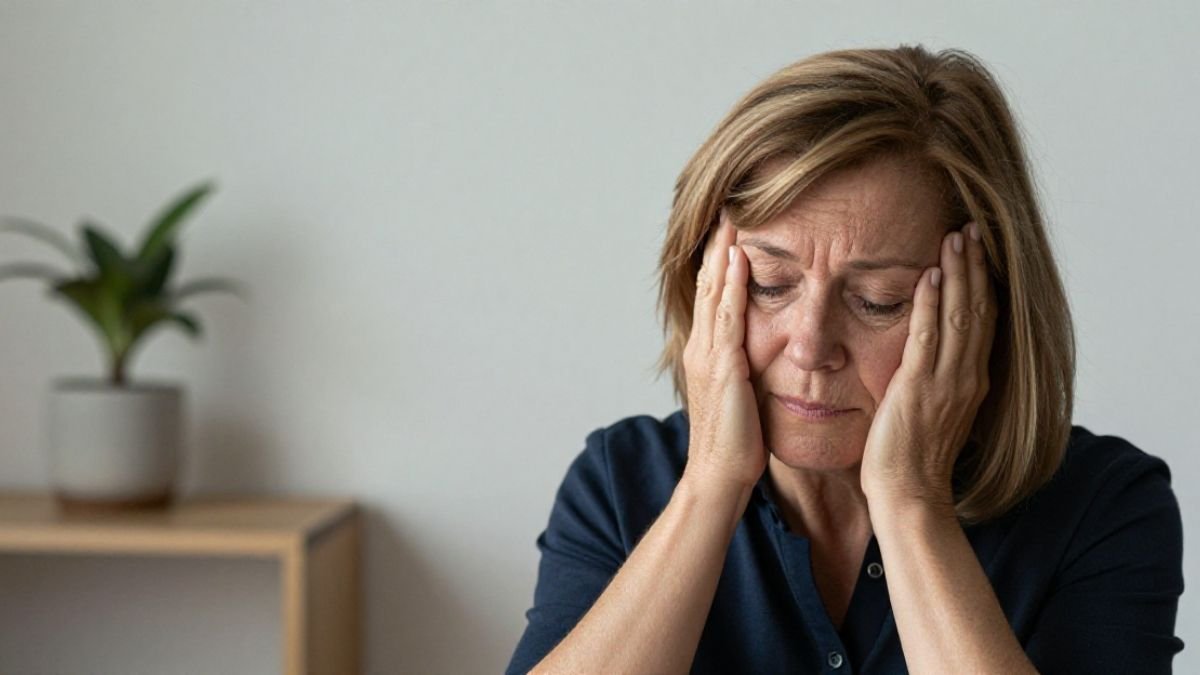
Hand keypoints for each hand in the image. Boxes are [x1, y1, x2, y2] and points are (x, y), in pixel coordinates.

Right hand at [682, 209, 766, 492]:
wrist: (719, 476)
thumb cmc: (735, 444)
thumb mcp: (739, 398)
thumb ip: (743, 372)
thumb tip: (755, 358)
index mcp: (708, 354)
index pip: (712, 296)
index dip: (720, 262)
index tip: (732, 230)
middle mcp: (703, 348)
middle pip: (708, 284)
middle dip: (718, 246)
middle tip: (729, 208)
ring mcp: (710, 355)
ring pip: (714, 291)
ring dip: (723, 253)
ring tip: (732, 218)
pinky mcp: (724, 366)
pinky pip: (728, 315)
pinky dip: (731, 283)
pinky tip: (740, 258)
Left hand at [860, 221, 996, 509]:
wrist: (908, 494)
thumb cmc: (911, 458)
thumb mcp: (931, 410)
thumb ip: (934, 379)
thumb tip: (926, 356)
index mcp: (972, 381)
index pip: (983, 321)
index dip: (982, 283)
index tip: (977, 251)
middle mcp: (967, 376)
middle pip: (979, 309)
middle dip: (975, 266)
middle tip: (971, 228)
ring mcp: (947, 381)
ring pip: (960, 314)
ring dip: (958, 272)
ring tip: (956, 237)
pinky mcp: (920, 386)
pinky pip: (929, 335)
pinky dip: (933, 302)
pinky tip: (931, 274)